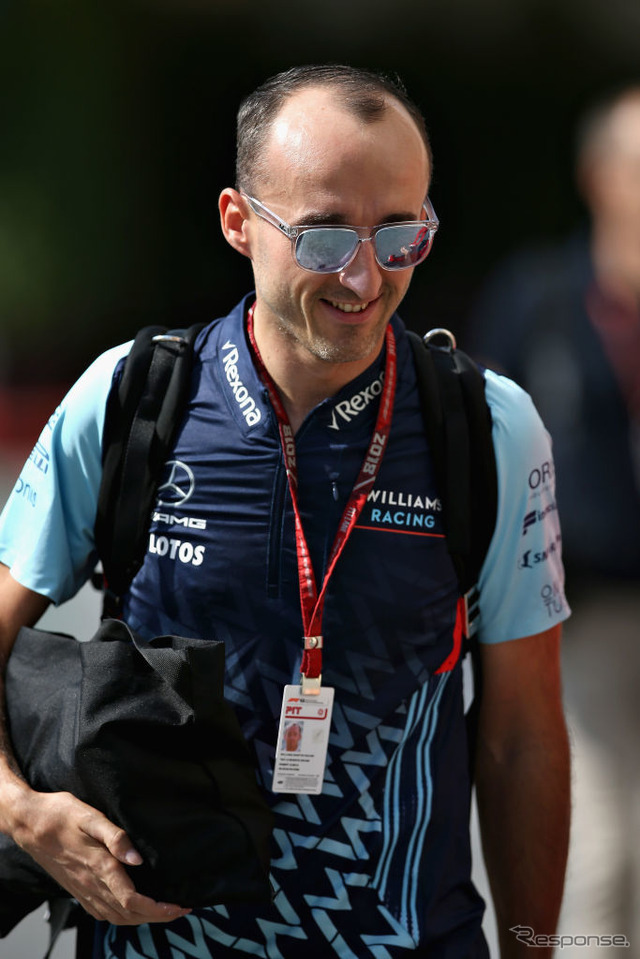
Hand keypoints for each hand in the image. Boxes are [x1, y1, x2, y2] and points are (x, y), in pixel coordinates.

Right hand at [13, 789, 191, 924]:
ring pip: (115, 917)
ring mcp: (82, 889)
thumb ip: (116, 837)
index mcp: (98, 867)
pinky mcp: (76, 889)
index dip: (158, 909)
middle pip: (128, 914)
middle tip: (179, 911)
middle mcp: (90, 884)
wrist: (29, 823)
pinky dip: (120, 917)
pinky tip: (129, 910)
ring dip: (140, 920)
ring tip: (161, 912)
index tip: (179, 906)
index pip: (132, 901)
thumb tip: (138, 859)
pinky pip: (101, 913)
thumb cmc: (60, 815)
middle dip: (156, 917)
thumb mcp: (90, 817)